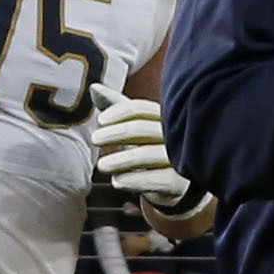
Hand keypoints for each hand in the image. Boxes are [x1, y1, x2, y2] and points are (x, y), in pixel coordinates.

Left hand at [87, 92, 208, 216]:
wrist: (175, 185)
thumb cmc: (151, 148)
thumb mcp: (135, 126)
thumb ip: (116, 106)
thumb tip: (94, 87)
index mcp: (164, 118)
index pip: (141, 109)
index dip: (118, 112)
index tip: (100, 121)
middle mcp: (174, 136)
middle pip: (141, 129)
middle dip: (114, 133)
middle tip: (95, 140)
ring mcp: (179, 160)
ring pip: (146, 155)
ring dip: (118, 160)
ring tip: (102, 166)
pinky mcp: (179, 182)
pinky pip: (155, 180)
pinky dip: (133, 180)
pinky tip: (117, 181)